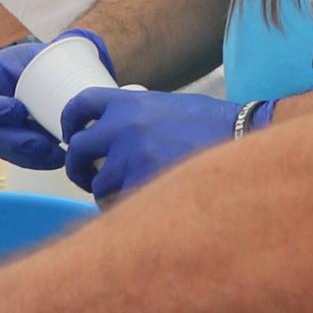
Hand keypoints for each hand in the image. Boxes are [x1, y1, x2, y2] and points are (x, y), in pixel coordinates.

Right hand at [0, 30, 98, 171]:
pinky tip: (56, 159)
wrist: (51, 75)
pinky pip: (16, 157)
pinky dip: (36, 161)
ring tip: (55, 155)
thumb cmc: (42, 60)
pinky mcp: (9, 142)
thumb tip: (69, 49)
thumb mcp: (39, 52)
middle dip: (14, 141)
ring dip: (27, 156)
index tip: (17, 110)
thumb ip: (49, 53)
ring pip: (0, 148)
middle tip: (42, 143)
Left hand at [61, 86, 244, 203]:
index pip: (81, 104)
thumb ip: (139, 119)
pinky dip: (124, 210)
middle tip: (87, 177)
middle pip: (79, 150)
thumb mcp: (169, 107)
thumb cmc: (214, 125)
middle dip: (79, 167)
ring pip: (99, 184)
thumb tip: (119, 139)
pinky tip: (139, 208)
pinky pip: (119, 204)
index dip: (69, 121)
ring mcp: (132, 156)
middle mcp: (123, 127)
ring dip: (106, 193)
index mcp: (129, 103)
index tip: (70, 134)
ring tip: (123, 196)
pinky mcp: (143, 184)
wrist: (242, 136)